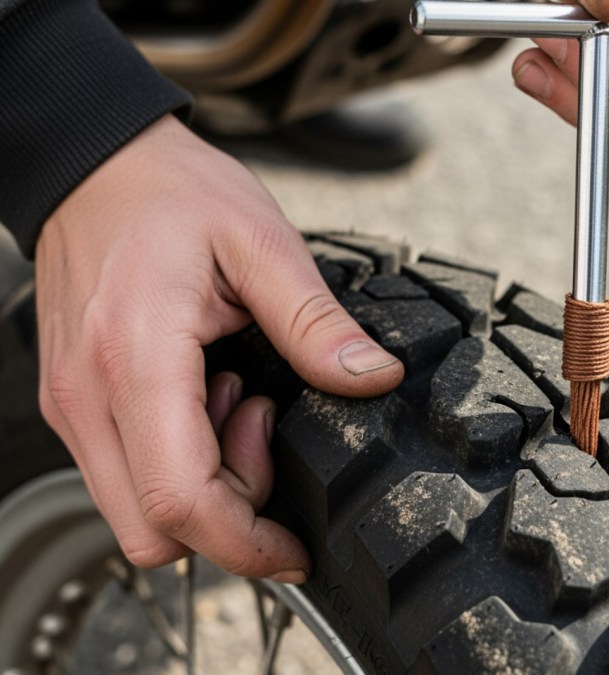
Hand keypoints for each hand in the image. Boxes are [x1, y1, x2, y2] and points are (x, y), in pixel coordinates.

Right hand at [35, 115, 403, 581]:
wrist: (96, 166)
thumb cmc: (171, 194)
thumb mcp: (261, 243)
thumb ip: (316, 321)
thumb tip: (373, 378)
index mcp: (135, 359)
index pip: (180, 500)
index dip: (246, 544)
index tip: (295, 548)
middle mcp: (88, 396)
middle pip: (152, 530)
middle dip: (228, 517)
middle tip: (267, 432)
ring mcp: (72, 404)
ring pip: (134, 512)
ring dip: (203, 487)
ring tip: (239, 401)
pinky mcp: (74, 402)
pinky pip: (124, 475)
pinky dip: (177, 463)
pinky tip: (207, 398)